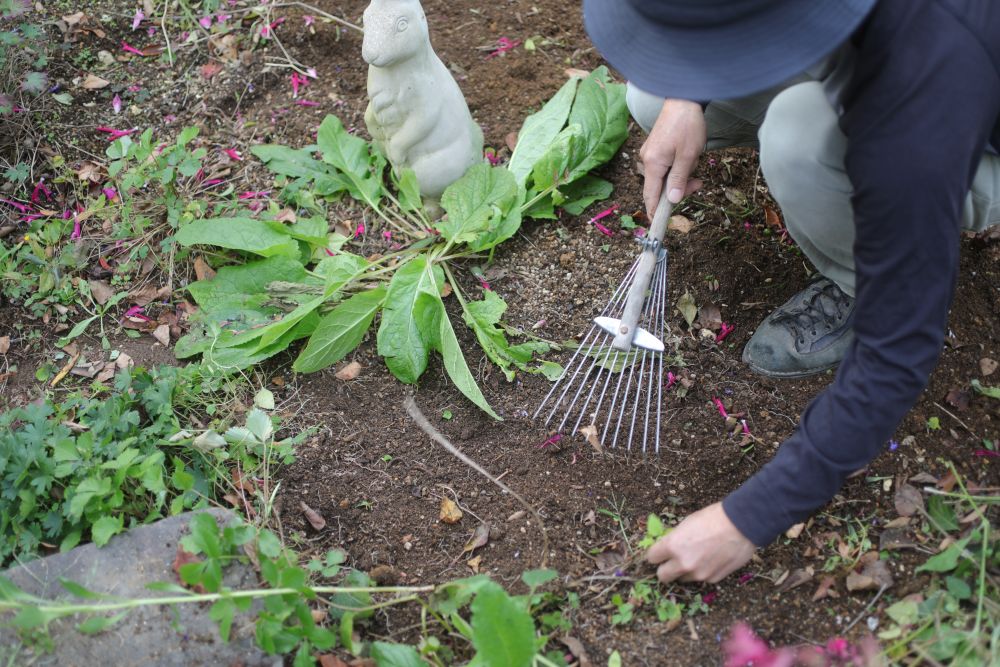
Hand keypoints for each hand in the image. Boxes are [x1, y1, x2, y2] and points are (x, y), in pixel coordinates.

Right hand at [639, 99, 705, 215]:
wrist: (684, 98)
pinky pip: (665, 166)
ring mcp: (650, 153)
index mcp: (653, 164)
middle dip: (678, 189)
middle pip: (659, 187)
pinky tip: (688, 157)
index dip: (655, 212)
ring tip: (696, 164)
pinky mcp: (656, 147)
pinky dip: (677, 167)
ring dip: (681, 176)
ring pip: (664, 176)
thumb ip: (680, 179)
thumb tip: (673, 200)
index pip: (650, 196)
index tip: (660, 225)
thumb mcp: (689, 155)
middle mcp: (647, 160)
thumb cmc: (687, 125)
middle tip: (698, 183)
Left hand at [646, 502, 755, 582]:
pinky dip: (703, 571)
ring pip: (682, 579)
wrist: (742, 525)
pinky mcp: (713, 579)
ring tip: (697, 556)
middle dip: (664, 569)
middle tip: (671, 561)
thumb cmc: (713, 518)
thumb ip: (674, 538)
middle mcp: (683, 564)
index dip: (655, 554)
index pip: (651, 557)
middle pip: (662, 576)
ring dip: (685, 571)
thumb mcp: (687, 523)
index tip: (659, 553)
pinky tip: (712, 559)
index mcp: (673, 546)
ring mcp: (698, 574)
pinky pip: (701, 579)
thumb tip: (667, 546)